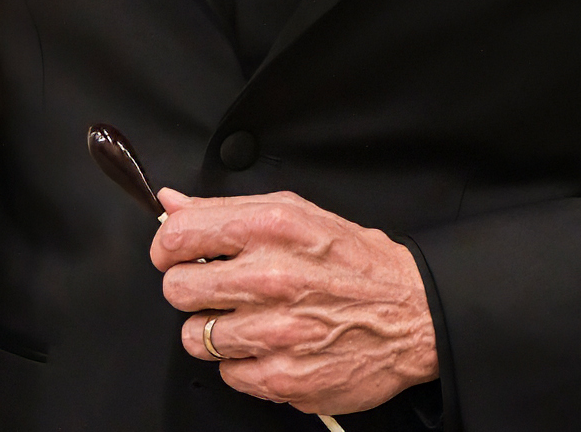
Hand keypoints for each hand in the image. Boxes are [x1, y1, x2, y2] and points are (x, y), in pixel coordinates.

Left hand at [152, 188, 437, 417]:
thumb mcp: (295, 213)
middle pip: (177, 290)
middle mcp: (270, 278)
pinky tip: (266, 344)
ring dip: (212, 330)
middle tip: (213, 289)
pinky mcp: (285, 377)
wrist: (413, 314)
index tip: (173, 254)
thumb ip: (226, 208)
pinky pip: (228, 374)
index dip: (166, 247)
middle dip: (189, 289)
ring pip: (195, 337)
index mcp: (269, 230)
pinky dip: (242, 362)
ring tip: (244, 319)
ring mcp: (276, 332)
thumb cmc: (355, 262)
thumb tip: (171, 202)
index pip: (179, 236)